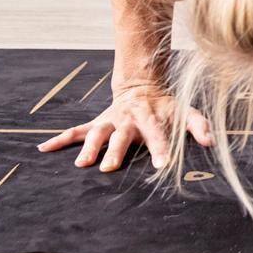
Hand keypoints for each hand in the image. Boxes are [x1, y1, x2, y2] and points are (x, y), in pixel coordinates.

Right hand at [36, 84, 211, 172]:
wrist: (143, 85)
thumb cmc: (167, 106)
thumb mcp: (186, 111)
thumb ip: (198, 125)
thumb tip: (210, 142)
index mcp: (151, 117)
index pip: (157, 134)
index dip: (161, 148)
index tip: (162, 165)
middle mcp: (128, 119)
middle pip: (122, 136)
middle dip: (116, 151)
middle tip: (109, 167)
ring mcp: (110, 121)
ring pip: (97, 133)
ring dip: (88, 147)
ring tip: (81, 163)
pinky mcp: (96, 123)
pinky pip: (75, 131)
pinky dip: (59, 139)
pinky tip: (43, 148)